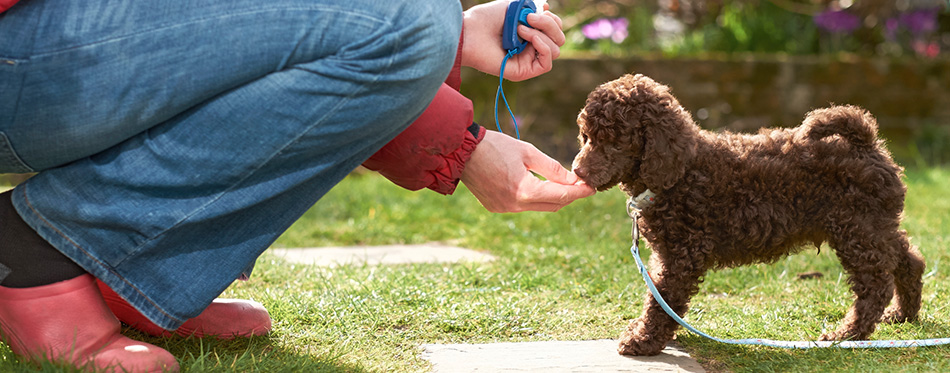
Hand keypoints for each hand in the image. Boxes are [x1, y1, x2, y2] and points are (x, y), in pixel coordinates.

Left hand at [460, 0, 564, 81]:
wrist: (470, 32)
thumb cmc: (487, 18)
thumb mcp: (515, 6)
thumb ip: (533, 6)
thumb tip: (548, 8)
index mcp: (530, 33)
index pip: (555, 29)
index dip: (551, 19)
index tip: (536, 10)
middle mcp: (531, 47)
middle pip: (559, 39)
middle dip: (549, 24)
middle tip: (529, 17)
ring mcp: (527, 60)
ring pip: (555, 50)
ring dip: (541, 34)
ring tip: (520, 29)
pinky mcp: (523, 71)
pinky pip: (546, 64)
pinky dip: (543, 47)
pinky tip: (528, 38)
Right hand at [461, 131, 594, 212]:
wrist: (461, 152)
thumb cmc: (495, 146)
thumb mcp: (528, 152)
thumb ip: (553, 168)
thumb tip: (573, 179)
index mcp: (525, 191)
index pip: (562, 196)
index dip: (579, 192)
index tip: (592, 187)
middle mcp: (515, 205)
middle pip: (553, 206)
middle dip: (568, 196)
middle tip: (580, 184)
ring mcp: (504, 209)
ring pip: (538, 207)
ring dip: (551, 197)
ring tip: (560, 183)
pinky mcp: (496, 207)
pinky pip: (522, 206)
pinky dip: (533, 197)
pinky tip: (536, 184)